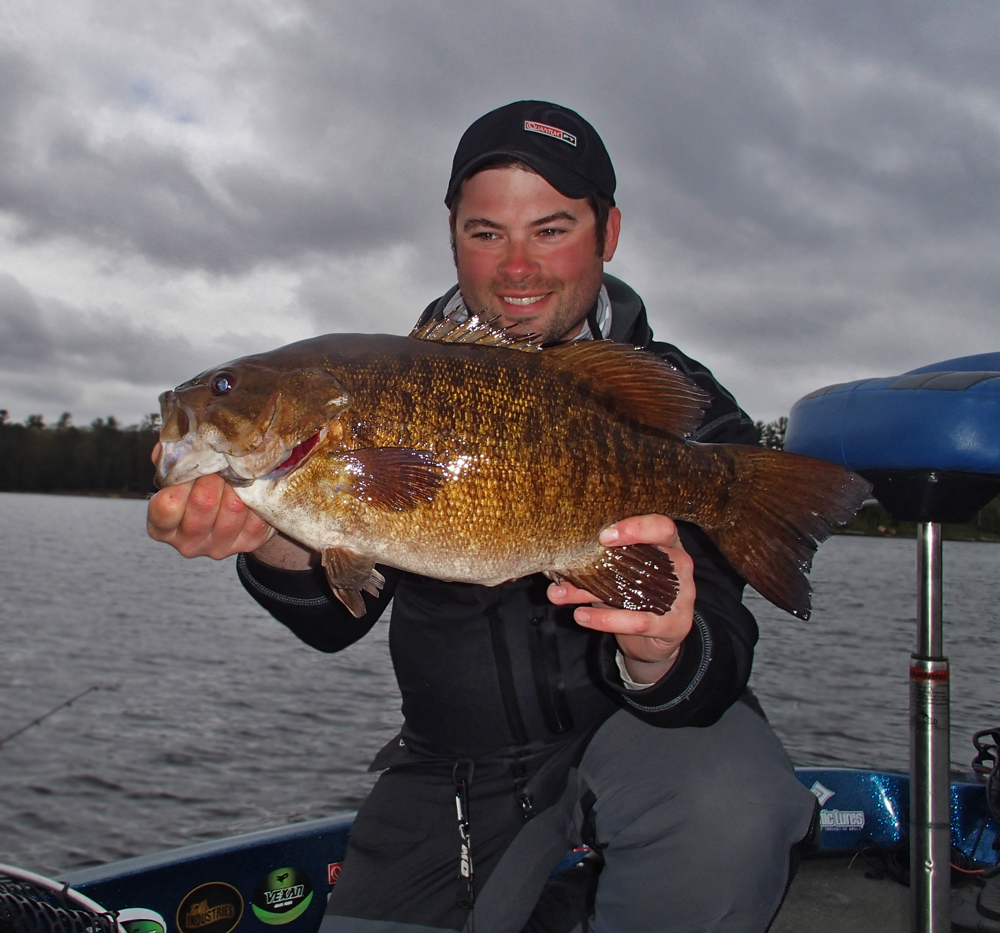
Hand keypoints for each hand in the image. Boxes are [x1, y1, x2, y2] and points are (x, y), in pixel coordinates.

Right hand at [147, 444, 274, 558]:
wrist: (231, 513)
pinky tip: (254, 487)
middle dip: (215, 476)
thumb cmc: (197, 489)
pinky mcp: (249, 542)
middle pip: (204, 502)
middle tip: (222, 462)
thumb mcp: (178, 477)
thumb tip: (178, 442)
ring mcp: (219, 546)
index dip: (182, 481)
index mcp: (162, 527)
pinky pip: (257, 513)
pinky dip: (258, 495)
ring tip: (239, 471)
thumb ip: (172, 461)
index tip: (194, 466)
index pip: (166, 506)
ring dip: (239, 483)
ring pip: (234, 506)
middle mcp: (188, 542)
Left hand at [547, 514, 695, 685]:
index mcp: (667, 545)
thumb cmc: (633, 596)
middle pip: (655, 553)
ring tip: (559, 594)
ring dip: (592, 592)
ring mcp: (682, 597)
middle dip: (613, 555)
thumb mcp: (615, 575)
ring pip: (637, 590)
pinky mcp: (674, 625)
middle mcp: (679, 566)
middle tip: (575, 561)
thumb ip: (593, 567)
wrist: (655, 641)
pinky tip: (580, 616)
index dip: (635, 527)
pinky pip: (638, 621)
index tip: (602, 534)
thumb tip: (554, 563)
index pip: (662, 526)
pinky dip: (606, 619)